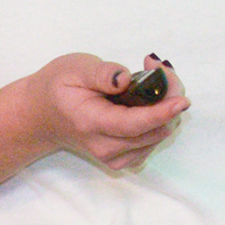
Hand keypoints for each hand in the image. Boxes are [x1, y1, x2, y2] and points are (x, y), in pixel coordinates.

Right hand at [24, 52, 188, 171]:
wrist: (42, 114)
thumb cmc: (58, 86)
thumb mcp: (75, 68)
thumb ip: (101, 73)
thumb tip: (126, 79)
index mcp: (90, 122)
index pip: (132, 125)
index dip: (161, 113)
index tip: (182, 100)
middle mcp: (104, 147)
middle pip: (152, 131)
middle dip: (168, 98)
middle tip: (158, 67)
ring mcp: (114, 156)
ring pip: (157, 137)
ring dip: (166, 108)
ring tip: (153, 77)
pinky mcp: (122, 158)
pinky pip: (152, 141)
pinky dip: (160, 119)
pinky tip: (150, 98)